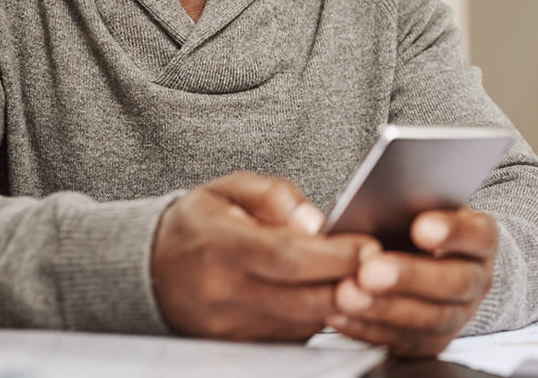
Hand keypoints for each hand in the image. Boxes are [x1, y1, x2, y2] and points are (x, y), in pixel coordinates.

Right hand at [150, 171, 376, 340]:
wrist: (152, 269)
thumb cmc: (201, 223)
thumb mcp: (231, 189)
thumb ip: (276, 197)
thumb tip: (317, 223)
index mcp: (218, 247)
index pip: (285, 257)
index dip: (333, 256)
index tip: (370, 247)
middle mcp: (220, 294)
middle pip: (300, 299)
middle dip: (350, 286)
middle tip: (385, 270)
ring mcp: (226, 328)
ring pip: (301, 323)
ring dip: (339, 304)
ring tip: (368, 280)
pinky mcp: (236, 348)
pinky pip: (290, 337)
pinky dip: (317, 318)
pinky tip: (336, 296)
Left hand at [328, 206, 497, 356]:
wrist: (429, 262)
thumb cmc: (419, 226)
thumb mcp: (422, 207)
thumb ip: (408, 206)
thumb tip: (380, 202)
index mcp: (481, 240)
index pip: (478, 235)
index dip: (453, 232)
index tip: (421, 227)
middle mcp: (477, 279)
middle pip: (455, 282)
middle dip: (410, 277)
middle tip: (370, 270)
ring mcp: (459, 315)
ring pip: (431, 319)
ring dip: (385, 308)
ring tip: (347, 294)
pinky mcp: (432, 341)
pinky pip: (404, 342)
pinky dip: (369, 329)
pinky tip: (341, 314)